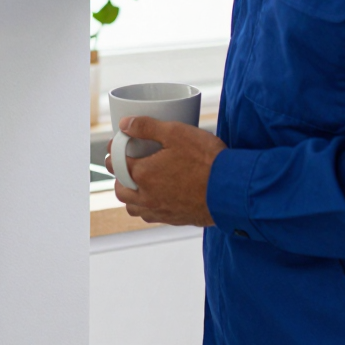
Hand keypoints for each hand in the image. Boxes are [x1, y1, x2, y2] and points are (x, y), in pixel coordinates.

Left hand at [107, 118, 223, 226]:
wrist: (230, 190)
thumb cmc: (206, 160)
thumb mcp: (176, 133)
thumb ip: (147, 127)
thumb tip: (125, 124)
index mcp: (143, 174)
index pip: (116, 165)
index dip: (114, 153)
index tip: (117, 147)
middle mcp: (147, 197)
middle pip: (120, 191)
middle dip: (119, 177)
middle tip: (127, 166)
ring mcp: (161, 211)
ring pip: (133, 208)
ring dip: (131, 196)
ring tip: (140, 183)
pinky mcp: (175, 219)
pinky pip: (151, 217)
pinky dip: (148, 208)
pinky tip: (158, 197)